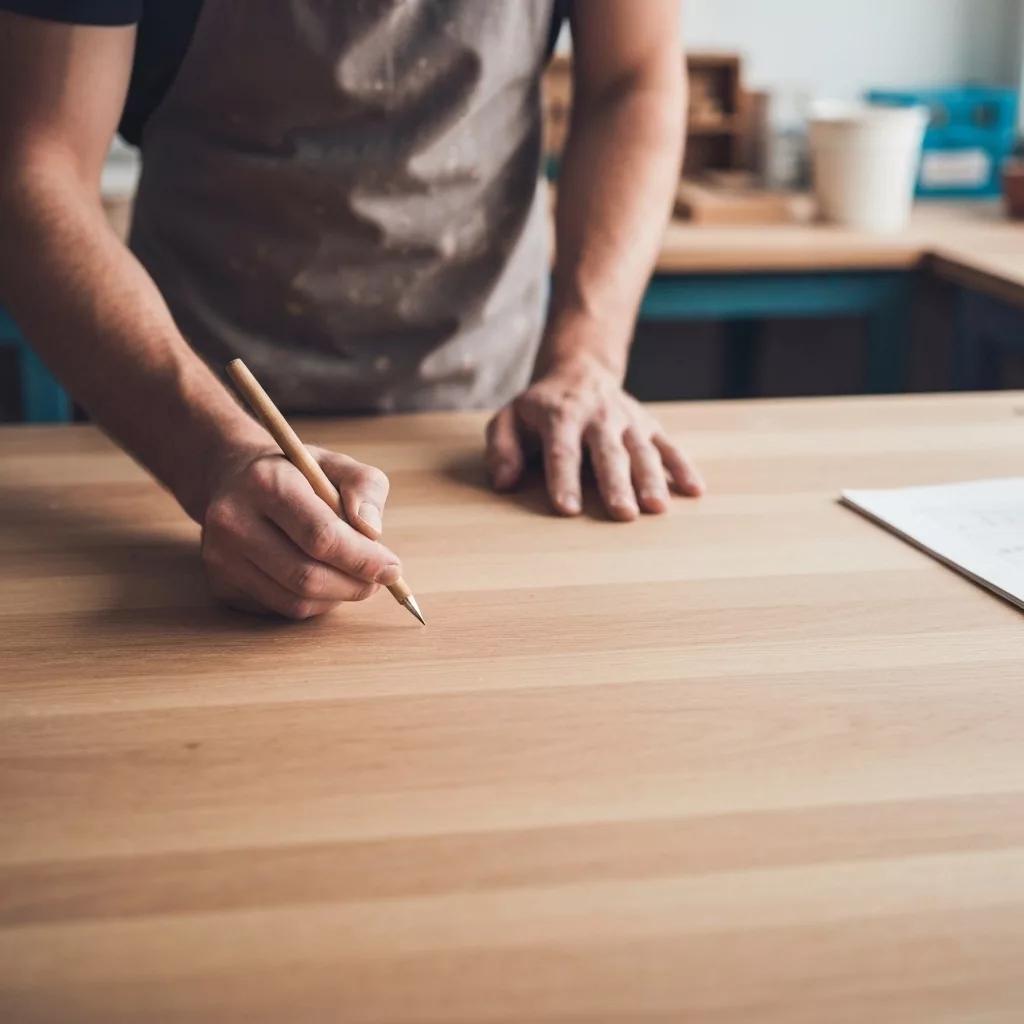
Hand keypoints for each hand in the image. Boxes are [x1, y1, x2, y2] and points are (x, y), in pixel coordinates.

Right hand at [200, 445, 401, 618]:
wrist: (236, 479)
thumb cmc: (298, 474)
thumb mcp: (337, 464)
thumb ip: (365, 488)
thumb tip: (372, 531)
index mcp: (266, 483)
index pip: (320, 536)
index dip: (363, 559)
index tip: (393, 568)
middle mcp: (234, 520)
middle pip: (306, 576)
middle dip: (354, 585)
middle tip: (380, 580)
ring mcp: (221, 556)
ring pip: (294, 601)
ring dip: (337, 597)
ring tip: (353, 577)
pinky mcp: (221, 584)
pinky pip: (280, 609)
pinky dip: (313, 603)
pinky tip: (321, 580)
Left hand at [486, 357, 703, 519]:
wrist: (580, 370)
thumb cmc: (539, 409)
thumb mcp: (508, 419)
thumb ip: (502, 449)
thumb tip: (504, 482)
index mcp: (560, 416)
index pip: (561, 451)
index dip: (563, 479)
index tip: (566, 508)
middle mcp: (598, 416)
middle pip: (608, 453)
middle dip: (616, 483)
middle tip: (622, 513)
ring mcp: (628, 420)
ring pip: (642, 450)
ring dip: (652, 479)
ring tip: (656, 508)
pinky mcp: (649, 425)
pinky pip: (668, 445)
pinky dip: (683, 467)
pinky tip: (694, 490)